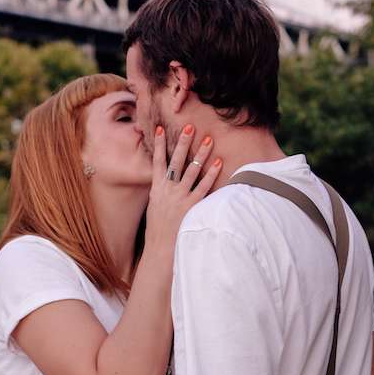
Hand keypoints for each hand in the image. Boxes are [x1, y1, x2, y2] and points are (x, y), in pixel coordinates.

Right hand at [144, 125, 221, 252]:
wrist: (160, 248)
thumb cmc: (158, 227)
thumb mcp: (154, 205)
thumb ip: (160, 190)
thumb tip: (165, 178)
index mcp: (157, 188)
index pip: (157, 161)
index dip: (159, 145)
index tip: (160, 128)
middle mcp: (168, 190)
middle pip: (176, 161)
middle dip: (183, 143)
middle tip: (190, 126)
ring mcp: (180, 197)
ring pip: (192, 170)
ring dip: (201, 154)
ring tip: (209, 139)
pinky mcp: (192, 206)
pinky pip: (204, 186)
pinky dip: (212, 174)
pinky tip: (219, 162)